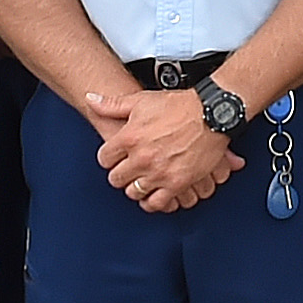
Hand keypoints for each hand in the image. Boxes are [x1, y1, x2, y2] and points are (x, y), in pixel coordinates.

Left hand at [87, 85, 241, 214]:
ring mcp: (159, 172)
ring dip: (137, 187)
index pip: (104, 159)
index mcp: (129, 138)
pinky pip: (158, 202)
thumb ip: (112, 104)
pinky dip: (154, 201)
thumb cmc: (179, 106)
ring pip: (134, 193)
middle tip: (129, 169)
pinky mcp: (177, 183)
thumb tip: (91, 100)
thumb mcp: (141, 100)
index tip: (116, 157)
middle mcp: (142, 158)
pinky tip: (156, 194)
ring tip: (143, 180)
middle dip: (121, 174)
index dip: (110, 158)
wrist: (211, 113)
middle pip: (117, 179)